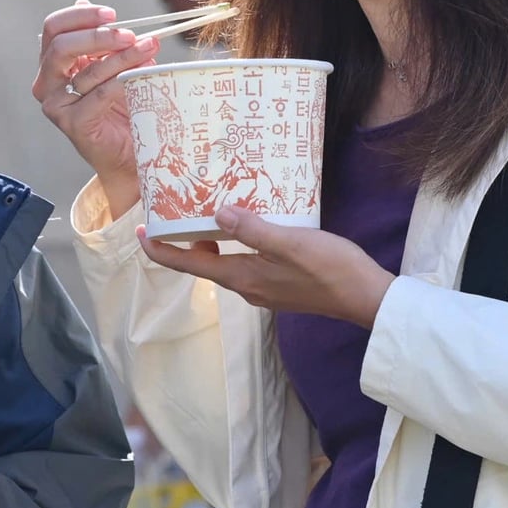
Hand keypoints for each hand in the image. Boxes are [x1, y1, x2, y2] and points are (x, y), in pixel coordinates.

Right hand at [31, 0, 159, 218]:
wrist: (132, 151)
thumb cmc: (123, 104)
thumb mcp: (111, 63)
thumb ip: (99, 39)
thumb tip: (83, 1)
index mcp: (52, 63)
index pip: (54, 28)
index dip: (81, 16)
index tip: (112, 14)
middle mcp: (46, 83)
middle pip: (61, 46)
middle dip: (98, 36)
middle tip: (130, 34)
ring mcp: (55, 105)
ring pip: (87, 70)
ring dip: (123, 57)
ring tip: (150, 49)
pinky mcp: (71, 124)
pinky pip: (99, 94)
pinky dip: (123, 82)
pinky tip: (143, 75)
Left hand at [138, 205, 395, 328]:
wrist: (367, 297)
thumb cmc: (331, 269)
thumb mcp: (291, 242)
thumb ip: (253, 229)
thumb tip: (216, 212)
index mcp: (242, 277)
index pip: (188, 265)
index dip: (160, 250)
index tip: (140, 231)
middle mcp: (246, 288)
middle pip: (202, 265)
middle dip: (183, 242)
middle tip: (175, 210)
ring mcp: (263, 290)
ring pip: (223, 264)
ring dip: (209, 242)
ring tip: (206, 213)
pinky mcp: (278, 286)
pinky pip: (244, 265)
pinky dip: (233, 247)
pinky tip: (246, 228)